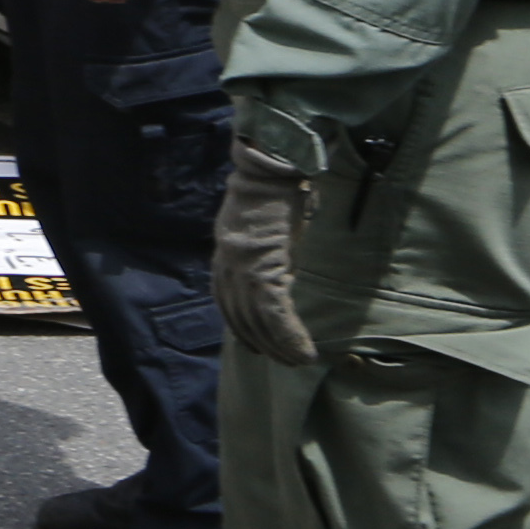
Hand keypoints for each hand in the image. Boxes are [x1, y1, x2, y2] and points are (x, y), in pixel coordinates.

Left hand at [211, 140, 318, 362]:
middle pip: (240, 318)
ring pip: (258, 322)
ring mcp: (243, 266)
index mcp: (225, 253)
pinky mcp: (264, 266)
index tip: (255, 347)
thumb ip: (257, 252)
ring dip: (280, 347)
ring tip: (300, 360)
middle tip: (285, 361)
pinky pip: (275, 313)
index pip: (226, 303)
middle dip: (264, 345)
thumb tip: (274, 274)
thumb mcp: (258, 227)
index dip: (241, 329)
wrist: (275, 167)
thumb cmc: (274, 193)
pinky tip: (304, 350)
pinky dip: (290, 336)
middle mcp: (228, 263)